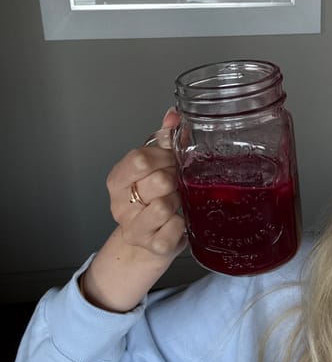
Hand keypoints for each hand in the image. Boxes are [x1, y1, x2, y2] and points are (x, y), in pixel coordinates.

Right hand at [81, 109, 187, 311]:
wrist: (151, 241)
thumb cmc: (154, 198)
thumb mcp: (155, 166)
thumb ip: (163, 139)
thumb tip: (174, 115)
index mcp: (117, 180)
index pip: (139, 158)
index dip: (163, 156)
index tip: (172, 160)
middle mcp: (120, 205)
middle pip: (157, 180)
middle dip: (175, 179)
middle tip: (178, 183)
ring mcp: (134, 228)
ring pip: (164, 205)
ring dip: (179, 201)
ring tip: (177, 202)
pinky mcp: (153, 246)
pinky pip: (175, 228)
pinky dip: (183, 223)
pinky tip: (179, 221)